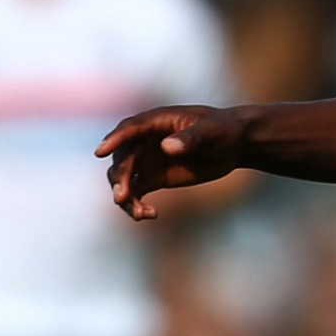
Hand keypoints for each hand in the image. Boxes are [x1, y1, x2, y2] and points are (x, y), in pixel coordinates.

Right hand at [95, 105, 245, 219]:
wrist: (235, 145)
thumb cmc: (225, 130)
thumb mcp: (213, 131)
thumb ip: (192, 137)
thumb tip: (166, 147)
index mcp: (157, 121)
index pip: (129, 129)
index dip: (114, 140)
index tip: (100, 152)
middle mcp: (145, 140)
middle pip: (122, 157)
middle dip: (120, 177)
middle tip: (122, 197)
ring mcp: (146, 160)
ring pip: (123, 178)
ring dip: (124, 195)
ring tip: (139, 212)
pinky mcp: (152, 178)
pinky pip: (135, 193)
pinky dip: (135, 205)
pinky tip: (148, 214)